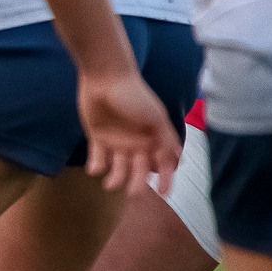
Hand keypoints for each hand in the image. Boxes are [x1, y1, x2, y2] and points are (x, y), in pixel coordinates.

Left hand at [78, 69, 182, 193]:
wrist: (105, 77)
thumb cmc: (134, 95)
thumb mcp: (156, 118)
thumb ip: (165, 140)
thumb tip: (177, 161)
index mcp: (154, 138)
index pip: (164, 163)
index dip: (167, 179)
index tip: (165, 193)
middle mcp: (137, 142)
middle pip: (140, 169)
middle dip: (138, 182)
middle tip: (134, 192)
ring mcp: (117, 140)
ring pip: (119, 167)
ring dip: (116, 178)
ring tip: (109, 184)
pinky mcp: (98, 136)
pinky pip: (98, 157)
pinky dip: (96, 166)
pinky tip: (94, 168)